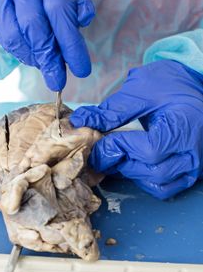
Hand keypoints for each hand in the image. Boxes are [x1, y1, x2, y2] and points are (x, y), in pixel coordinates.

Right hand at [0, 0, 94, 90]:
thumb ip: (75, 5)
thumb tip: (82, 22)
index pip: (60, 12)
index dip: (71, 44)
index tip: (81, 69)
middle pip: (35, 27)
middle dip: (49, 58)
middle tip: (58, 80)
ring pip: (15, 36)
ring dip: (33, 58)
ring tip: (46, 67)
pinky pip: (3, 38)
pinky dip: (20, 52)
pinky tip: (31, 55)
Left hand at [70, 60, 202, 198]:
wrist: (194, 88)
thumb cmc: (171, 84)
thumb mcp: (141, 89)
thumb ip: (113, 110)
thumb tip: (80, 121)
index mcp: (185, 126)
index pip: (149, 149)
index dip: (119, 148)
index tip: (98, 142)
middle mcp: (195, 151)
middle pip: (153, 171)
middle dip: (121, 162)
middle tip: (101, 152)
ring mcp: (195, 164)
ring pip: (158, 183)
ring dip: (131, 173)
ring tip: (116, 156)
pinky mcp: (191, 171)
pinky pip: (166, 188)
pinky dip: (146, 181)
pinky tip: (134, 165)